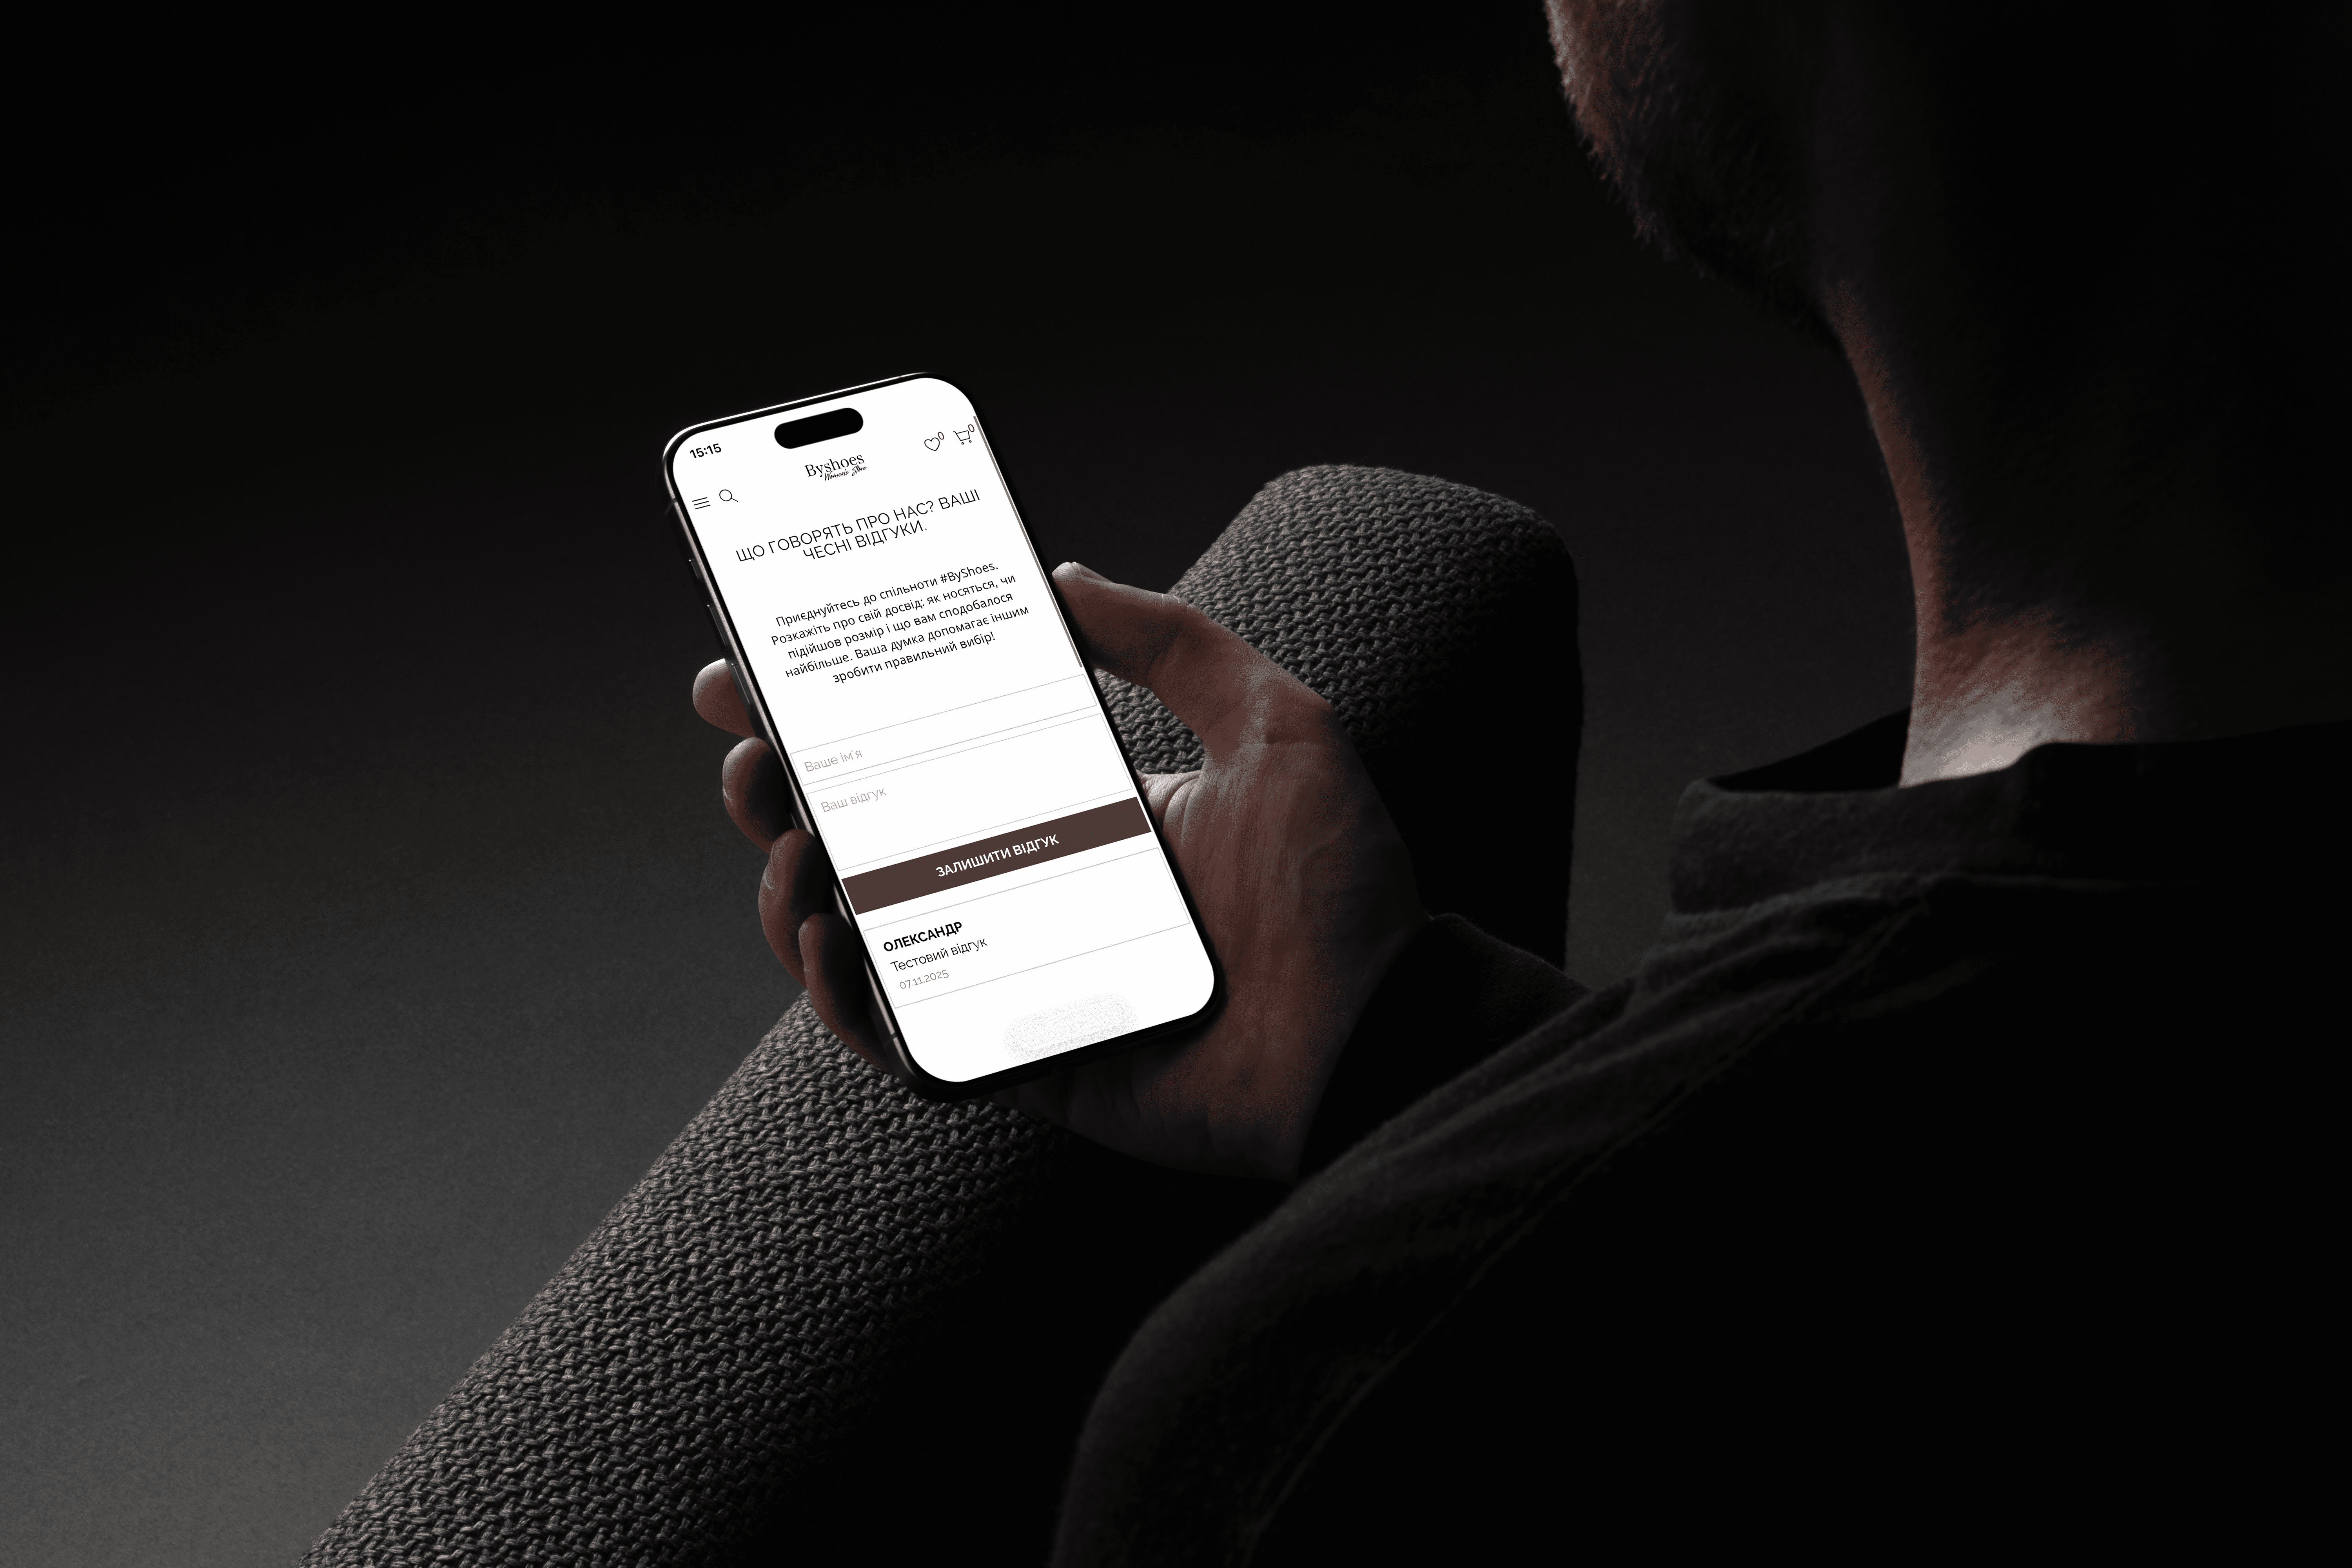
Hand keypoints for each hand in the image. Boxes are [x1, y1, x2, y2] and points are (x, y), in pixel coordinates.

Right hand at [691, 563, 1427, 1179]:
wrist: (1378, 1035)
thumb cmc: (1337, 888)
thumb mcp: (1275, 722)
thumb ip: (1174, 640)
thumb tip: (1066, 573)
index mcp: (1076, 810)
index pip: (929, 753)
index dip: (835, 715)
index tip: (756, 666)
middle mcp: (1030, 888)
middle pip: (869, 836)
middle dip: (783, 787)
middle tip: (751, 748)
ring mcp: (1013, 977)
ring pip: (861, 933)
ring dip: (796, 882)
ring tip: (794, 838)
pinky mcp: (1016, 1060)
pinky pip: (898, 1036)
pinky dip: (843, 994)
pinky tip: (832, 935)